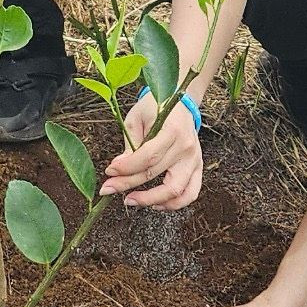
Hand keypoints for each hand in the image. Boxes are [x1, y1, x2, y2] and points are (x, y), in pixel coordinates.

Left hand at [100, 95, 202, 210]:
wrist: (179, 102)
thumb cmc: (155, 108)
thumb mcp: (136, 118)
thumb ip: (130, 144)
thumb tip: (117, 169)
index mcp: (172, 130)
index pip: (147, 157)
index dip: (126, 168)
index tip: (109, 171)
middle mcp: (186, 147)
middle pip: (156, 174)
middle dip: (128, 184)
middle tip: (109, 189)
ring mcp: (195, 160)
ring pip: (176, 190)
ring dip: (151, 200)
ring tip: (131, 200)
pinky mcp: (198, 168)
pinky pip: (191, 193)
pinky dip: (174, 204)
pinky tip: (155, 204)